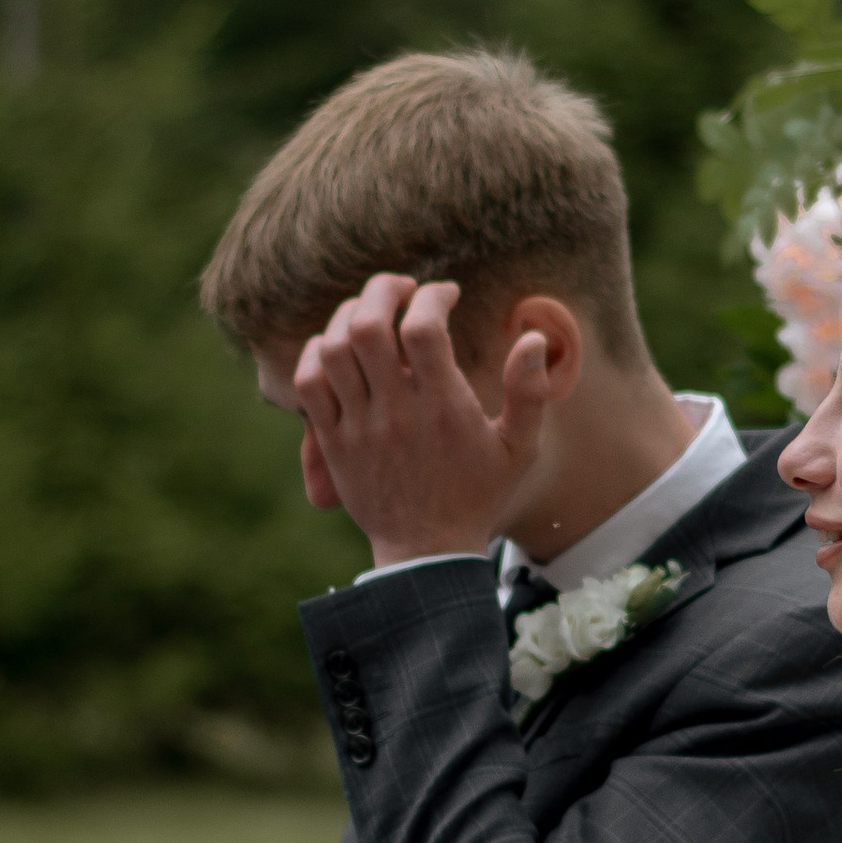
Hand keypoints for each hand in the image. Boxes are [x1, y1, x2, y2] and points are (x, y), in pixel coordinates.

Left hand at [290, 273, 551, 561]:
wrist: (427, 552)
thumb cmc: (478, 495)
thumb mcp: (520, 448)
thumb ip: (530, 392)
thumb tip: (533, 336)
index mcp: (443, 408)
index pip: (423, 327)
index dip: (432, 297)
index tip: (446, 295)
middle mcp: (396, 412)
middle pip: (366, 325)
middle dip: (383, 290)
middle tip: (402, 289)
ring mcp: (358, 427)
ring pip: (333, 348)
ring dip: (348, 317)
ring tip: (371, 315)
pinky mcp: (333, 442)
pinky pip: (309, 383)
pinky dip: (318, 354)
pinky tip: (340, 350)